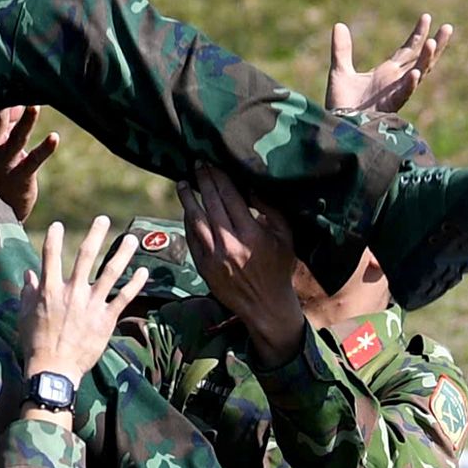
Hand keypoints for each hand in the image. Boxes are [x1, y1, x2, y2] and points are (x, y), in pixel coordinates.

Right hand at [0, 106, 58, 222]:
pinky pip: (33, 161)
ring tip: (34, 106)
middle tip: (11, 81)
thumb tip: (13, 101)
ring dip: (26, 122)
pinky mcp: (20, 176)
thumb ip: (1, 124)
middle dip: (2, 102)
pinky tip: (54, 137)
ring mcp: (5, 163)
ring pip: (15, 138)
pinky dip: (44, 149)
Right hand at [18, 216, 146, 387]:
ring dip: (122, 254)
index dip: (53, 238)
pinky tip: (143, 272)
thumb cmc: (35, 343)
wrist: (54, 370)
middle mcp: (72, 292)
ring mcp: (90, 304)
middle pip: (85, 256)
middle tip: (104, 219)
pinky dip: (134, 284)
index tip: (57, 225)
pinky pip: (123, 298)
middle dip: (96, 235)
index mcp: (49, 290)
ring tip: (131, 239)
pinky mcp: (105, 319)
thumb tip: (28, 273)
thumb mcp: (25, 315)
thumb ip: (28, 292)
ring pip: (110, 273)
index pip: (50, 256)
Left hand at [177, 167, 304, 365]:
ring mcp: (213, 256)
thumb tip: (251, 187)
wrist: (265, 305)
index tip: (213, 163)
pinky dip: (188, 221)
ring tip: (182, 183)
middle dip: (203, 181)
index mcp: (252, 234)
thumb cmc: (278, 268)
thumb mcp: (285, 237)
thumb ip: (270, 210)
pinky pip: (191, 237)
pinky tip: (187, 209)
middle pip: (211, 204)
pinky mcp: (203, 266)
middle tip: (197, 165)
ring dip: (187, 199)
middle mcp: (230, 243)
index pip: (230, 197)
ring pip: (195, 220)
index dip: (219, 177)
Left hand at [325, 15, 452, 115]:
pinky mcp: (389, 107)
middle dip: (435, 44)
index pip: (409, 51)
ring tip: (432, 42)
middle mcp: (395, 82)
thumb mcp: (340, 71)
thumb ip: (342, 50)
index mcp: (387, 73)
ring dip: (426, 60)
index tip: (427, 17)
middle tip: (447, 27)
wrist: (338, 127)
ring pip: (417, 75)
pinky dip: (409, 85)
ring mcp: (395, 94)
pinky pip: (403, 95)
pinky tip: (415, 74)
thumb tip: (339, 25)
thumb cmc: (342, 103)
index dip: (418, 35)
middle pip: (421, 60)